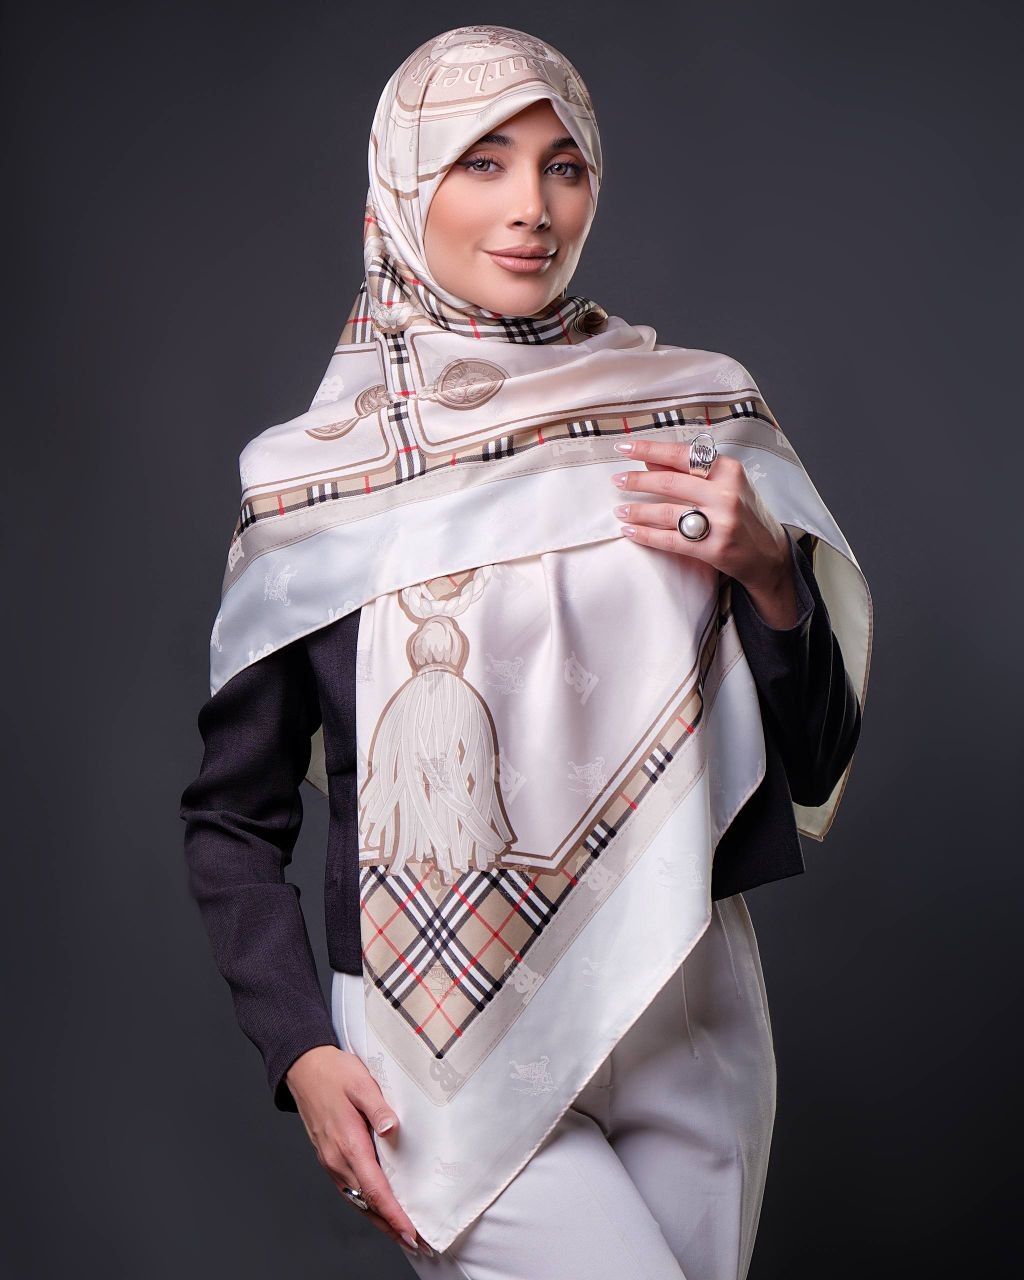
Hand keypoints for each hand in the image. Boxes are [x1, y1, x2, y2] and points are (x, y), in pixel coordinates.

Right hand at [285, 1045, 434, 1257]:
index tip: (411, 1233)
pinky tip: (376, 1210)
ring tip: (401, 1234)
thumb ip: (378, 1107)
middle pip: (367, 1204)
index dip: (394, 1215)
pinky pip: (349, 1191)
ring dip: (379, 1220)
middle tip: (417, 1243)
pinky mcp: (328, 1158)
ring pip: (357, 1201)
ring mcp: (330, 1161)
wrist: (304, 1068)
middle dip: (391, 1226)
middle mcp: (337, 1160)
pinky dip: (365, 1206)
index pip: (375, 1189)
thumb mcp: (361, 1083)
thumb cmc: (334, 1073)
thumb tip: (392, 1129)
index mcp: (348, 1144)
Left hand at [610, 437, 799, 627]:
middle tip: (617, 480)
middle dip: (637, 481)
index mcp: (729, 470)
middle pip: (669, 481)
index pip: (681, 454)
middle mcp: (726, 493)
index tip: (625, 448)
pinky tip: (631, 531)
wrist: (769, 554)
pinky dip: (646, 535)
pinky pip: (670, 540)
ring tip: (621, 510)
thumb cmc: (744, 514)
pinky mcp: (713, 548)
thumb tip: (650, 458)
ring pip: (666, 512)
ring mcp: (721, 521)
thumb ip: (689, 471)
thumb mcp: (724, 485)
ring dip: (637, 510)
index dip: (649, 448)